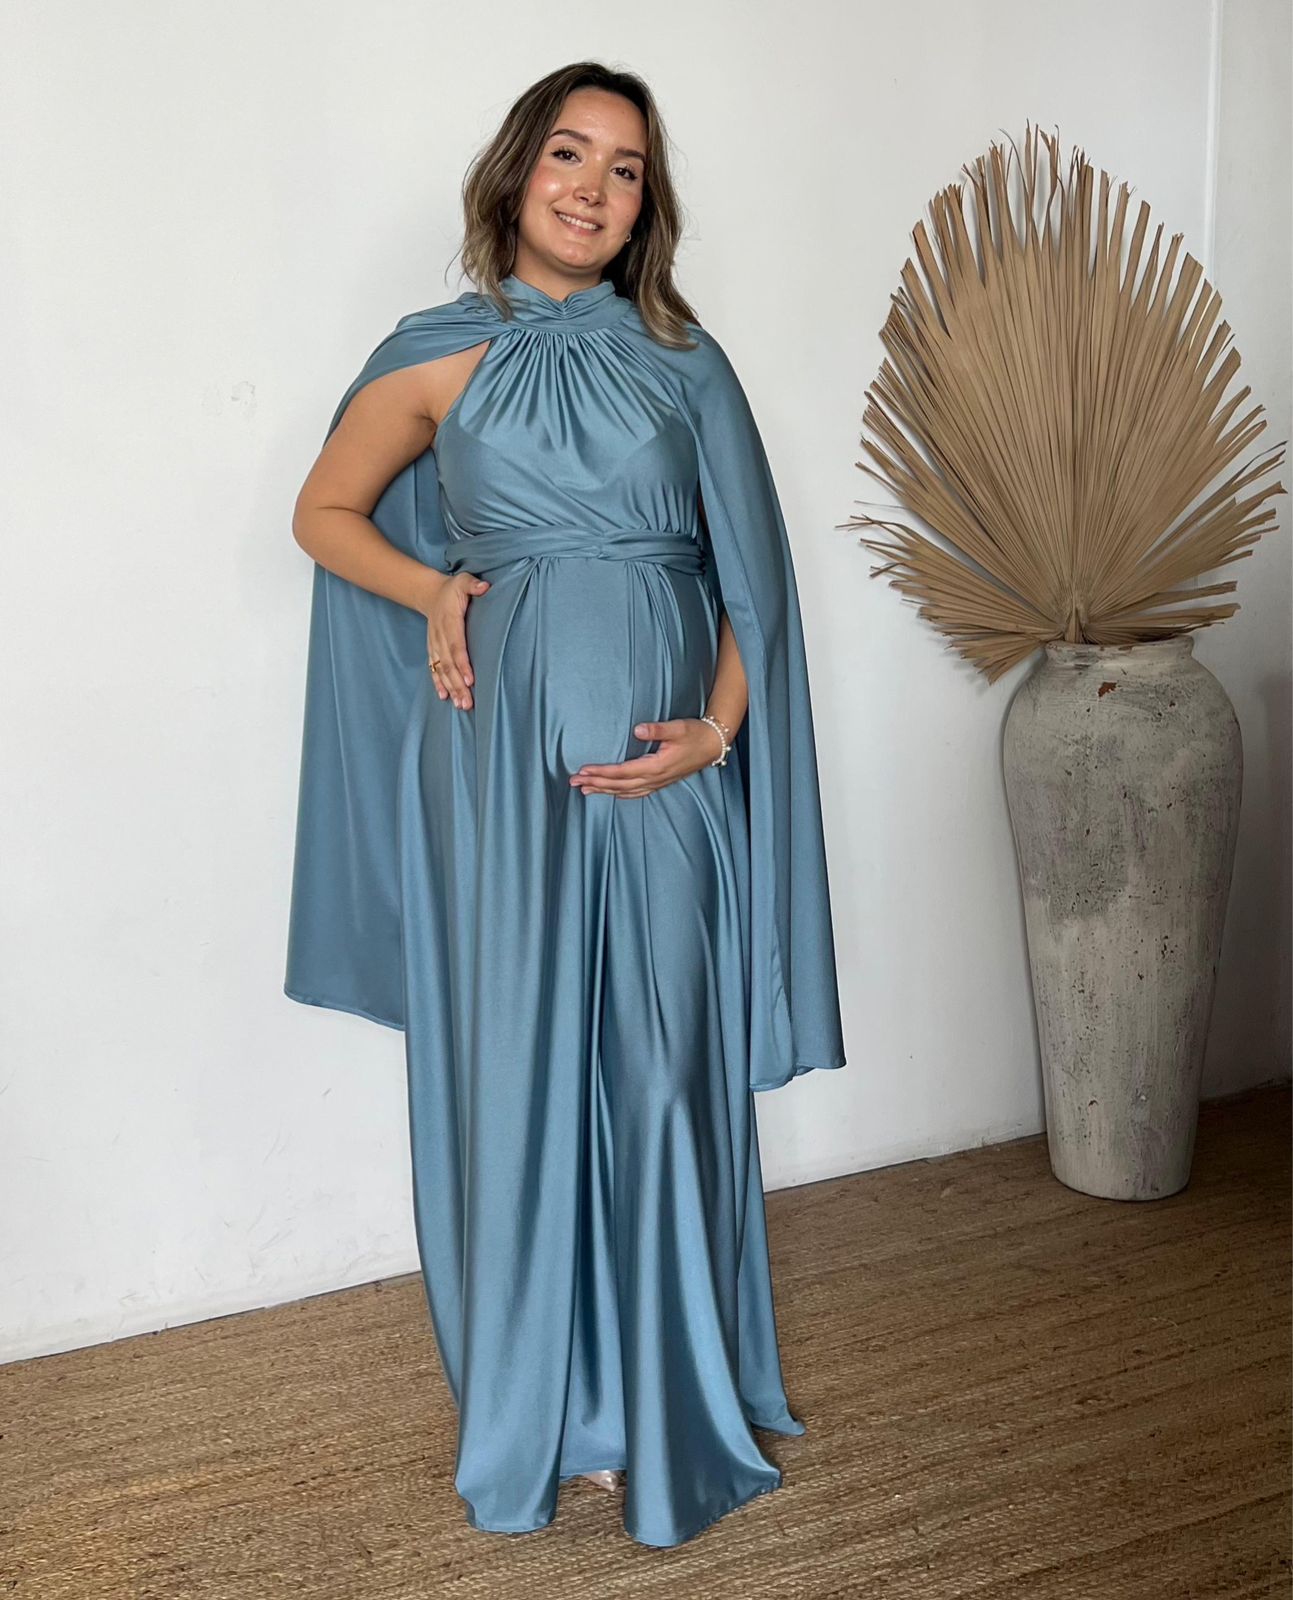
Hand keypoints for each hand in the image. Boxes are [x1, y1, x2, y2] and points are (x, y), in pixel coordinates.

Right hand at [425, 570, 489, 708]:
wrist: (430, 594)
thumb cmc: (453, 589)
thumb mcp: (463, 581)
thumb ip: (473, 584)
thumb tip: (485, 587)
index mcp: (449, 622)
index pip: (456, 646)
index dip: (463, 664)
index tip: (471, 680)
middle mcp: (440, 637)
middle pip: (448, 665)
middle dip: (458, 685)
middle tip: (468, 702)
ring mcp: (434, 645)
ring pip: (441, 670)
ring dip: (450, 688)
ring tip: (460, 705)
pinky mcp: (432, 650)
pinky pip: (434, 669)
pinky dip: (438, 683)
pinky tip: (444, 697)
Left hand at [569, 718, 727, 797]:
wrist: (714, 745)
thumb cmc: (696, 734)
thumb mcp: (678, 727)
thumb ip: (657, 729)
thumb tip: (637, 729)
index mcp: (656, 766)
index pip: (622, 772)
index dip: (602, 772)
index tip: (584, 770)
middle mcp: (655, 778)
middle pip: (619, 785)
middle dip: (595, 783)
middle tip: (574, 781)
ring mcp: (658, 782)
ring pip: (625, 791)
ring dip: (604, 791)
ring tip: (585, 790)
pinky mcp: (660, 782)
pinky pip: (636, 792)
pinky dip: (620, 794)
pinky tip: (611, 793)